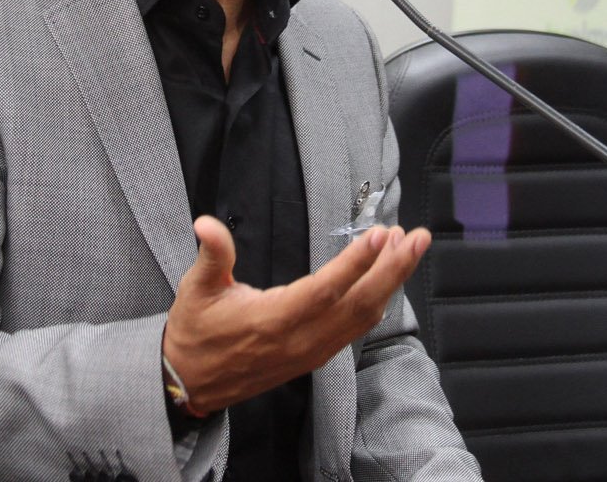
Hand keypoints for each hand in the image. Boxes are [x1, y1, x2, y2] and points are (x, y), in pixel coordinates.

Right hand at [161, 214, 430, 413]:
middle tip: (416, 237)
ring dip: (389, 283)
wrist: (190, 383)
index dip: (356, 263)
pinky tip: (386, 281)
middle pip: (358, 305)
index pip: (325, 290)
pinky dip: (376, 303)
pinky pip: (354, 331)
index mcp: (272, 320)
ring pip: (362, 318)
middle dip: (392, 270)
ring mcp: (311, 352)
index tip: (379, 235)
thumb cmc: (194, 333)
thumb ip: (212, 254)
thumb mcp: (196, 289)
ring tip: (407, 248)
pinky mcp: (314, 357)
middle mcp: (299, 340)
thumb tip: (207, 223)